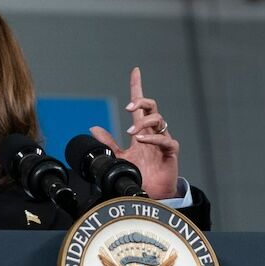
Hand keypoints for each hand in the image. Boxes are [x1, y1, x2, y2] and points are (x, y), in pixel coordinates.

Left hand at [89, 67, 179, 199]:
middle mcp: (153, 132)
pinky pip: (165, 139)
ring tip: (132, 133)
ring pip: (159, 119)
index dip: (137, 88)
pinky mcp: (171, 151)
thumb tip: (93, 128)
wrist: (150, 194)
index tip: (135, 72)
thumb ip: (108, 142)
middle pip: (151, 107)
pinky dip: (153, 137)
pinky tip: (142, 140)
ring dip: (144, 123)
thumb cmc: (139, 174)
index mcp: (141, 132)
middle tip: (128, 108)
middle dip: (141, 102)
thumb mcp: (119, 157)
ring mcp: (163, 140)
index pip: (140, 106)